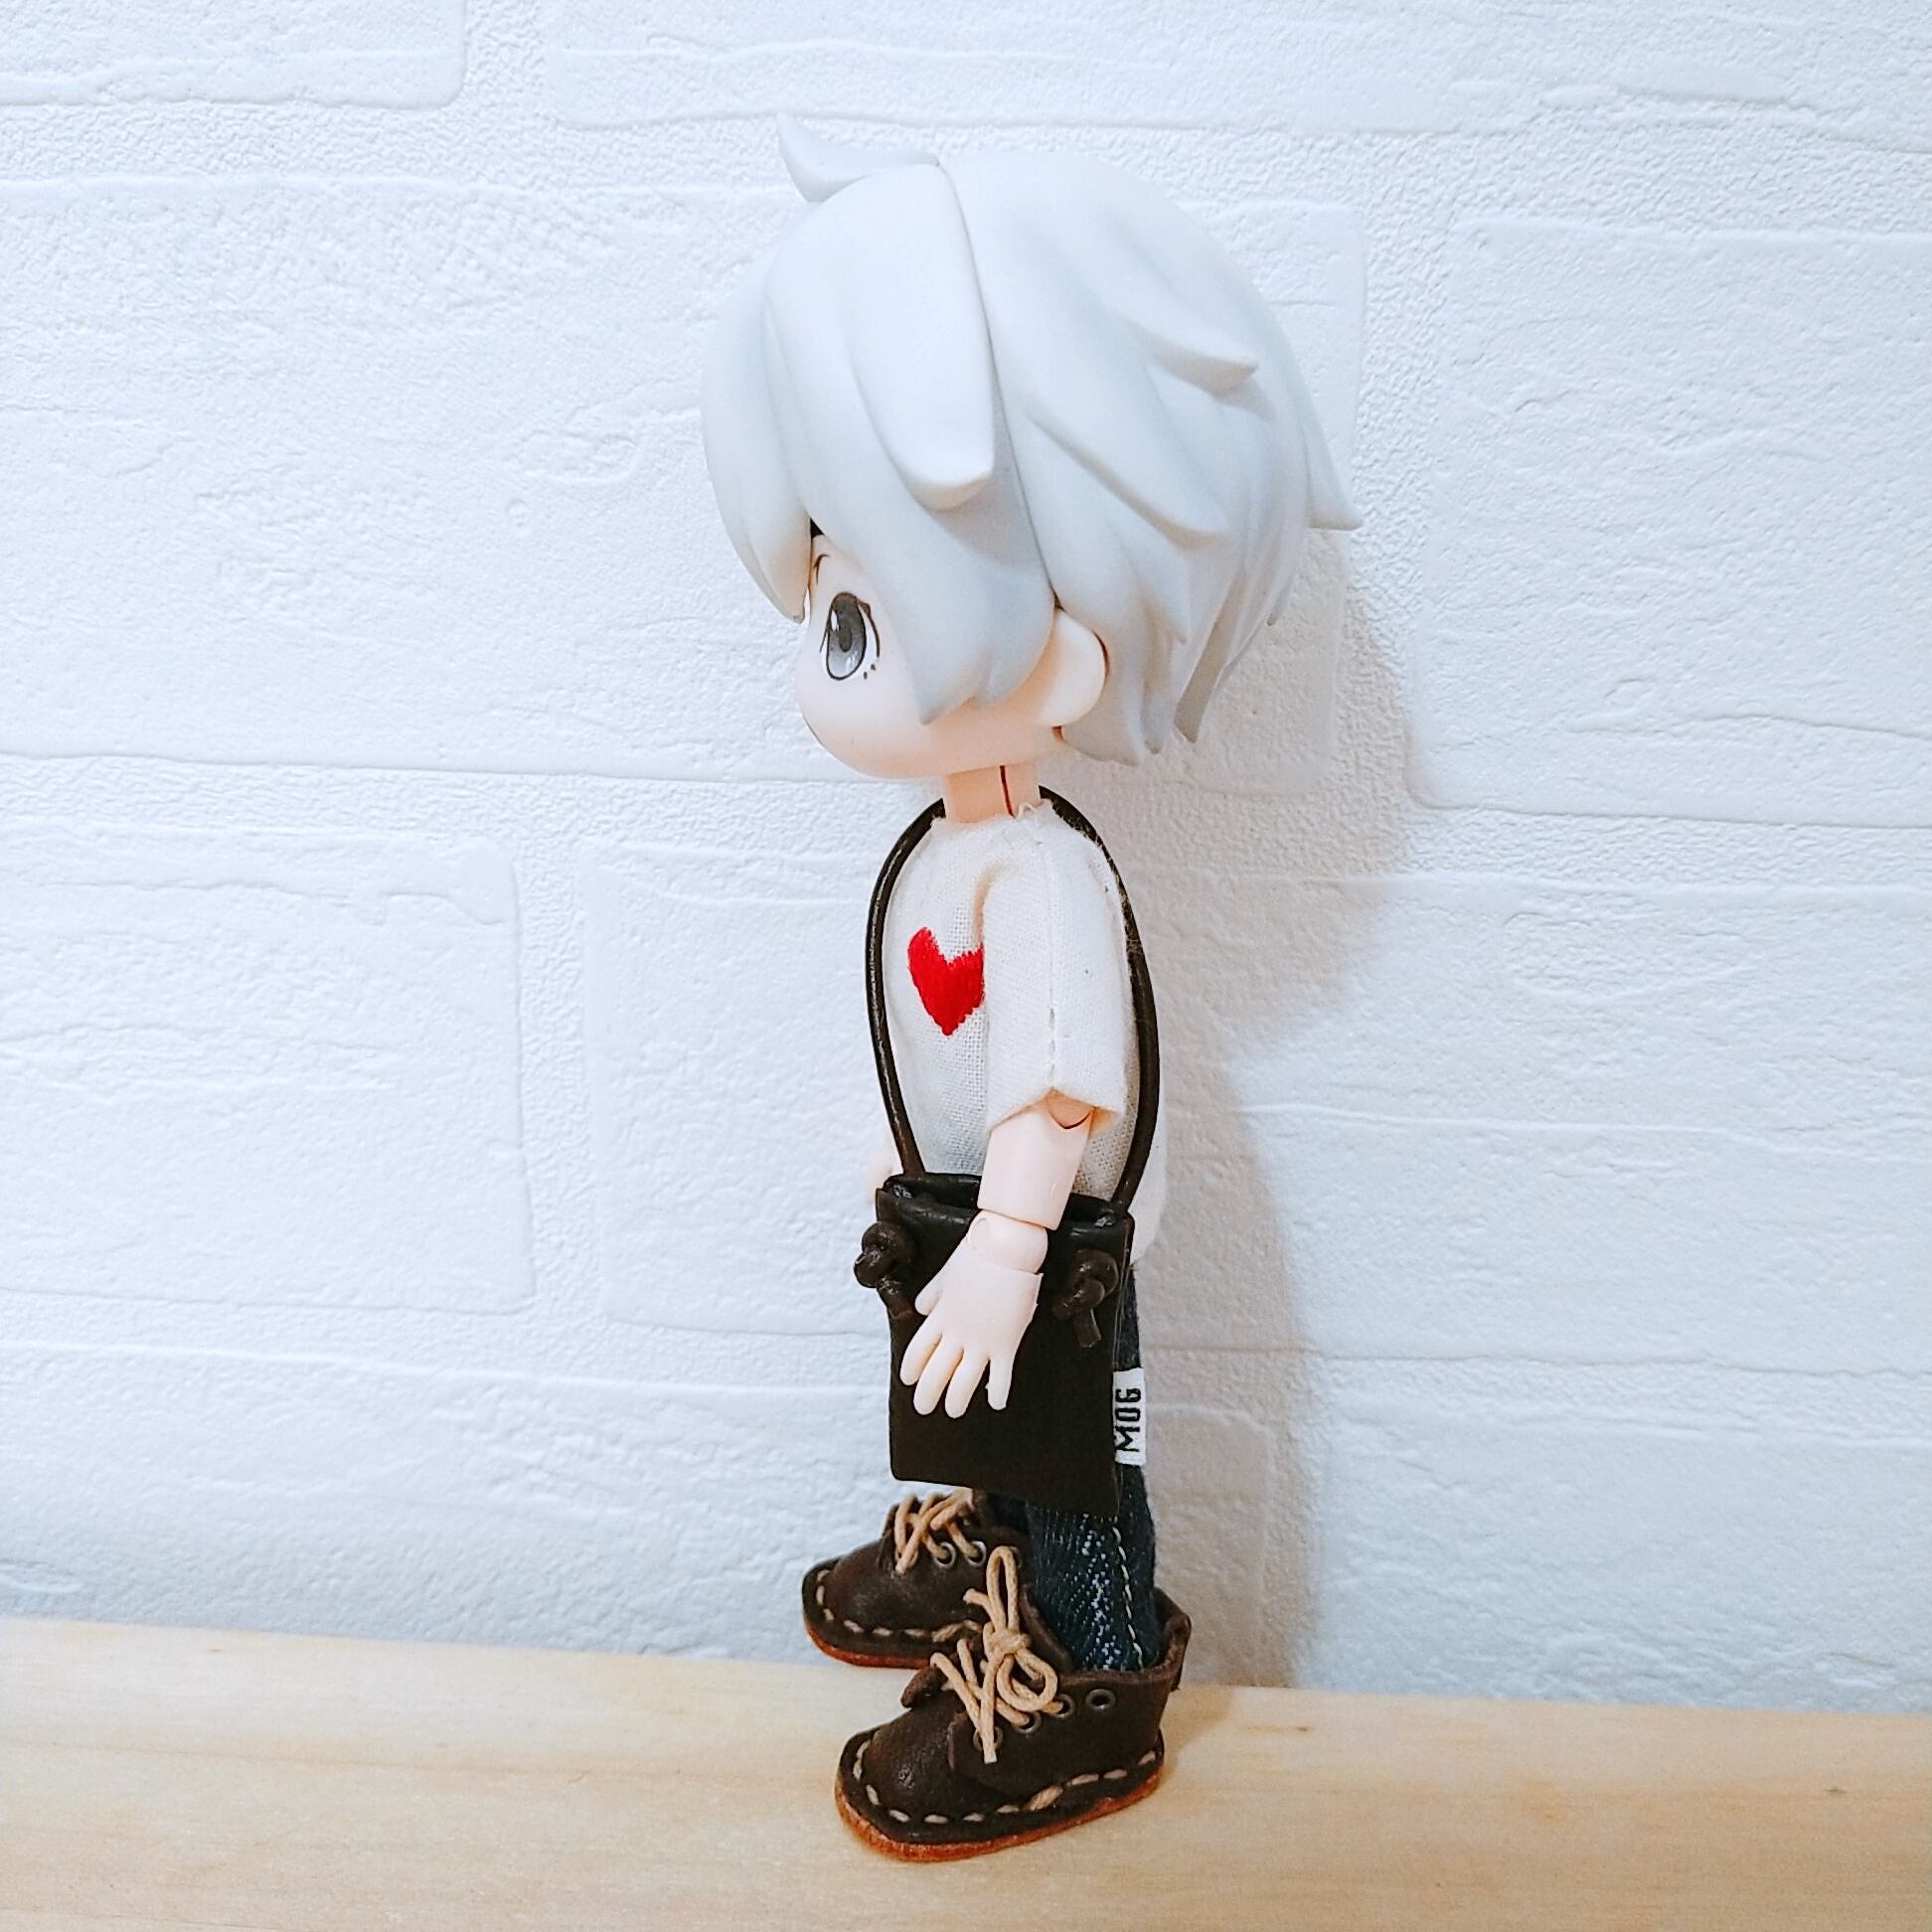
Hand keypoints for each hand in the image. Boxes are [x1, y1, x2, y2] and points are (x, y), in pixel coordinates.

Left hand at [898, 1222, 1041, 1416]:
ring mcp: (981, 1340)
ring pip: (963, 1382)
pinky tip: (995, 1404)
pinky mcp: (1006, 1342)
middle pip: (936, 1372)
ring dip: (956, 1401)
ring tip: (953, 1411)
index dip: (912, 1368)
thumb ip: (931, 1295)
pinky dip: (997, 1393)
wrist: (1005, 1247)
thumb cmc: (975, 1254)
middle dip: (927, 1394)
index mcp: (939, 1316)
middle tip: (923, 1407)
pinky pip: (1001, 1376)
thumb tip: (921, 1309)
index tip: (908, 1380)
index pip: (918, 1350)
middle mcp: (956, 1333)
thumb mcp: (944, 1274)